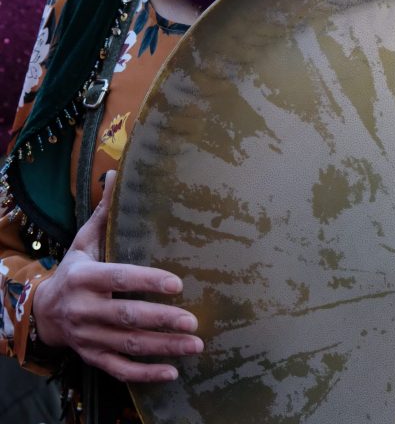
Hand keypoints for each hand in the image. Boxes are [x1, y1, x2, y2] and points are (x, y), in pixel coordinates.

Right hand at [32, 170, 202, 382]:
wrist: (43, 313)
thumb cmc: (74, 271)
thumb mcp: (84, 241)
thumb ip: (103, 214)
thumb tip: (114, 174)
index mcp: (85, 277)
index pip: (120, 279)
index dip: (147, 282)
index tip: (177, 283)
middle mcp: (85, 310)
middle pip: (127, 317)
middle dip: (162, 320)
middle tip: (193, 321)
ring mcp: (89, 337)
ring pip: (128, 346)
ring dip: (163, 347)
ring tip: (195, 344)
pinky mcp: (93, 357)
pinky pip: (119, 369)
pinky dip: (145, 374)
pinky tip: (172, 372)